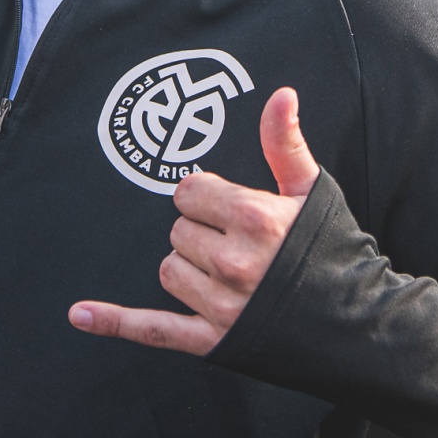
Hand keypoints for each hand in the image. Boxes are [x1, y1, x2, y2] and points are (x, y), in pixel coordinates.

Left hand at [70, 86, 318, 354]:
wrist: (358, 325)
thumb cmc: (334, 250)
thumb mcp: (312, 191)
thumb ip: (285, 143)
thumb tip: (280, 93)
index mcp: (255, 219)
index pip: (190, 193)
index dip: (208, 198)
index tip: (232, 209)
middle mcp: (234, 263)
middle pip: (177, 232)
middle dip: (201, 233)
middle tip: (239, 244)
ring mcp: (222, 307)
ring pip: (167, 271)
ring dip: (187, 269)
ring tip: (229, 273)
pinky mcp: (214, 343)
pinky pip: (154, 329)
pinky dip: (115, 323)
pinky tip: (79, 314)